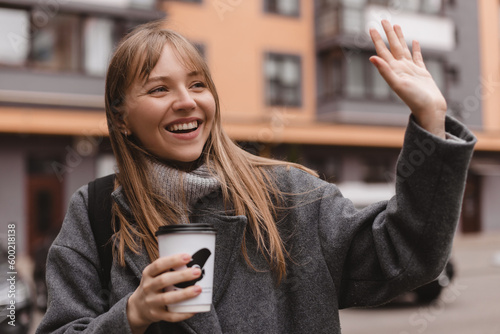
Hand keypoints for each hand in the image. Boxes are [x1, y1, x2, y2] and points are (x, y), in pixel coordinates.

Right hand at [127, 254, 201, 333]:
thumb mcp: (153, 274)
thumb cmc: (153, 286)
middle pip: (164, 280)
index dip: (173, 260)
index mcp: (148, 274)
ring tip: (198, 289)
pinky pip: (170, 316)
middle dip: (182, 276)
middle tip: (197, 272)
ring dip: (184, 294)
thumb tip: (194, 258)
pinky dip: (183, 313)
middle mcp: (147, 287)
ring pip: (167, 299)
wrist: (138, 307)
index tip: (188, 256)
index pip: (158, 265)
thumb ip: (168, 267)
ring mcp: (151, 302)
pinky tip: (194, 309)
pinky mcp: (156, 315)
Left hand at [369, 20, 446, 138]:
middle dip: (388, 33)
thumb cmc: (414, 99)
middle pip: (393, 46)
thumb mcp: (397, 84)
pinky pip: (417, 57)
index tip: (371, 27)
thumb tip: (371, 58)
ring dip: (400, 38)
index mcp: (393, 70)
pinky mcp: (422, 72)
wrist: (430, 109)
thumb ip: (384, 71)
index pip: (382, 51)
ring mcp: (411, 69)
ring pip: (404, 49)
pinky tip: (414, 41)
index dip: (377, 39)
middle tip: (383, 19)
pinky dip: (415, 49)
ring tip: (396, 26)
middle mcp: (400, 68)